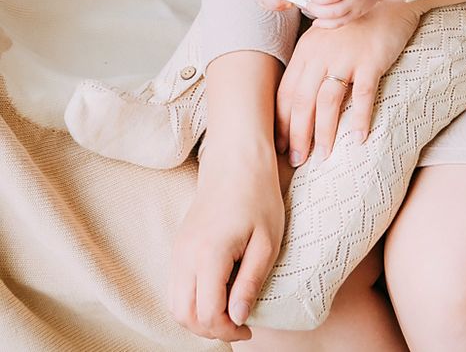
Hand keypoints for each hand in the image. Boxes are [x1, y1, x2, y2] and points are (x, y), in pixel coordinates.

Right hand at [167, 138, 284, 340]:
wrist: (236, 160)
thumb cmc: (258, 197)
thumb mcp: (267, 241)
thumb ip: (250, 282)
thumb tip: (238, 318)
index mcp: (210, 253)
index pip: (208, 313)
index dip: (228, 330)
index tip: (249, 327)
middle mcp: (186, 254)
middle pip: (184, 315)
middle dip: (210, 330)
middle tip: (239, 324)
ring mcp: (178, 249)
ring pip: (174, 304)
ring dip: (198, 317)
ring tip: (229, 311)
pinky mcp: (179, 245)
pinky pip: (176, 286)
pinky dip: (192, 300)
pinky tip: (218, 292)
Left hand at [275, 0, 423, 165]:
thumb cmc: (354, 23)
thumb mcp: (324, 37)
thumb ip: (312, 62)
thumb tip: (301, 99)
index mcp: (306, 50)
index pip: (286, 92)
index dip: (281, 121)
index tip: (280, 144)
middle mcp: (321, 54)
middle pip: (302, 101)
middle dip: (297, 135)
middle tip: (297, 160)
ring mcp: (346, 57)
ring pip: (328, 102)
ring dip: (324, 133)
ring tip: (323, 157)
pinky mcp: (371, 61)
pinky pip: (363, 95)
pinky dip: (360, 119)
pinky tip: (359, 139)